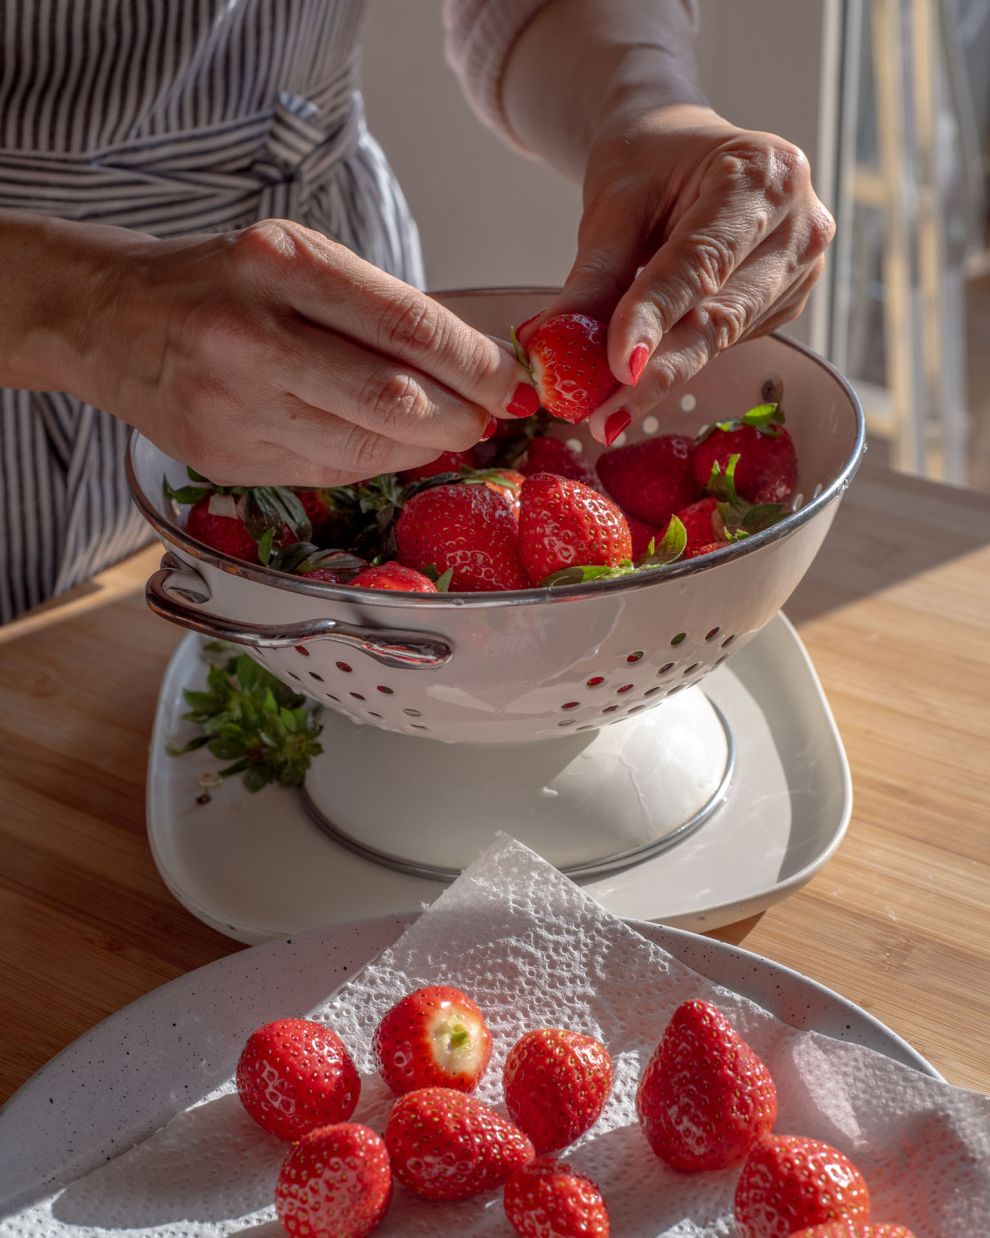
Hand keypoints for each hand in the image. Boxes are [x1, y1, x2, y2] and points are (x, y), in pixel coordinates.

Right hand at [84, 219, 533, 484]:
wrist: (108, 319)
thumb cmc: (219, 282)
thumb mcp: (294, 259)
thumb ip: (376, 308)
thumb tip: (473, 364)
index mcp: (279, 262)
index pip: (407, 323)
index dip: (475, 363)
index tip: (513, 381)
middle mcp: (250, 333)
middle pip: (393, 398)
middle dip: (461, 416)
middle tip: (490, 415)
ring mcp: (231, 403)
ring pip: (366, 445)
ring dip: (425, 445)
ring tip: (448, 429)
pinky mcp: (224, 456)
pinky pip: (330, 471)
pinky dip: (377, 461)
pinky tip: (392, 445)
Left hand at [518, 105, 834, 442]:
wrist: (682, 148)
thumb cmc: (650, 163)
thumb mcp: (613, 207)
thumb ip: (594, 277)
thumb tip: (552, 344)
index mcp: (762, 173)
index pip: (701, 260)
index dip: (657, 316)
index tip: (619, 367)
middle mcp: (798, 222)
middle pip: (721, 314)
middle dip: (659, 371)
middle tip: (604, 417)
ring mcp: (802, 266)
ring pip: (724, 338)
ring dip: (663, 375)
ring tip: (605, 407)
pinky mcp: (788, 301)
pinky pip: (729, 342)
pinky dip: (681, 359)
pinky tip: (643, 371)